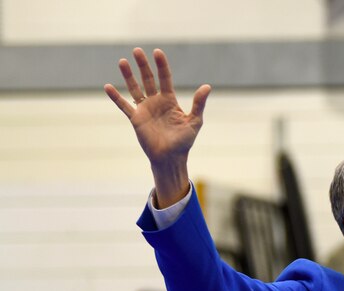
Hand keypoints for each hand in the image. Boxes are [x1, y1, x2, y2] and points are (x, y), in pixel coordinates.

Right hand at [104, 48, 211, 206]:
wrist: (171, 158)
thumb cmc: (184, 141)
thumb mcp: (194, 121)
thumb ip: (199, 104)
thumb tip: (207, 87)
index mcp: (170, 101)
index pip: (165, 78)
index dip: (161, 65)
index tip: (157, 52)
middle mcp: (156, 102)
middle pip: (148, 79)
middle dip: (143, 65)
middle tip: (137, 50)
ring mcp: (145, 110)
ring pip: (134, 88)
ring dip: (128, 76)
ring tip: (122, 61)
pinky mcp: (136, 119)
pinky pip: (124, 106)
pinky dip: (116, 97)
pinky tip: (108, 86)